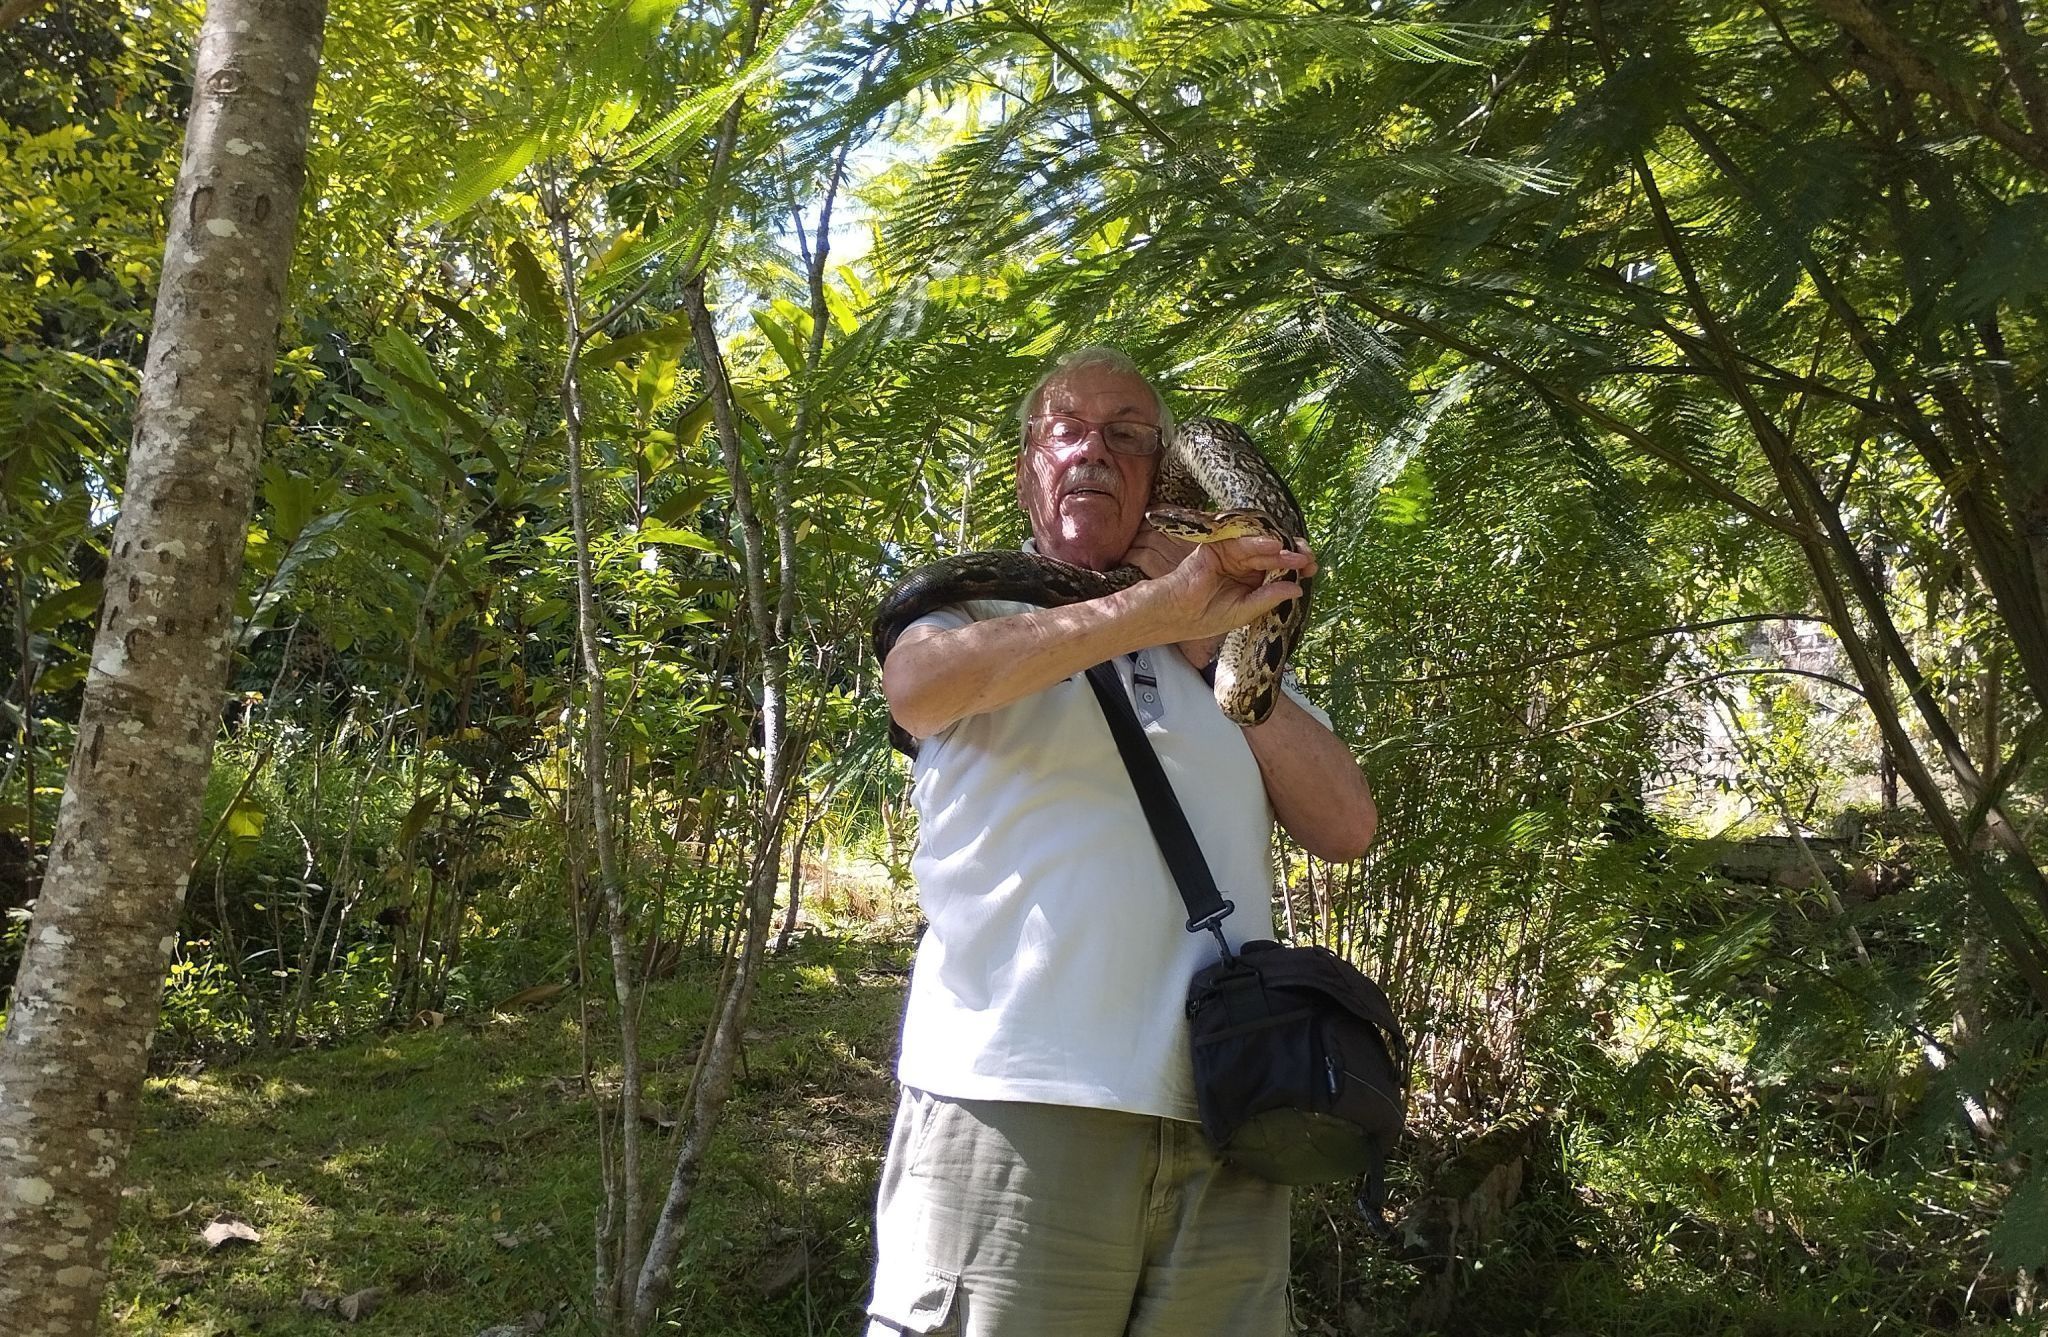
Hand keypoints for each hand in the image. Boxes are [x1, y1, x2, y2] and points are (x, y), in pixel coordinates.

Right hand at [1120, 521, 1315, 657]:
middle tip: (1309, 557)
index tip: (1312, 568)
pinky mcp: (1216, 547)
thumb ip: (1269, 598)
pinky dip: (1256, 542)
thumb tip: (1297, 589)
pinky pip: (1239, 541)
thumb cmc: (1204, 618)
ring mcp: (1229, 555)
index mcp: (1250, 582)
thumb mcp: (1244, 612)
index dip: (1294, 567)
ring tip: (1296, 554)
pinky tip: (1273, 546)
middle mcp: (1242, 566)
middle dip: (1291, 554)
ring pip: (1259, 547)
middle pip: (1272, 555)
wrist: (1174, 615)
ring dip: (1279, 549)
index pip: (1277, 570)